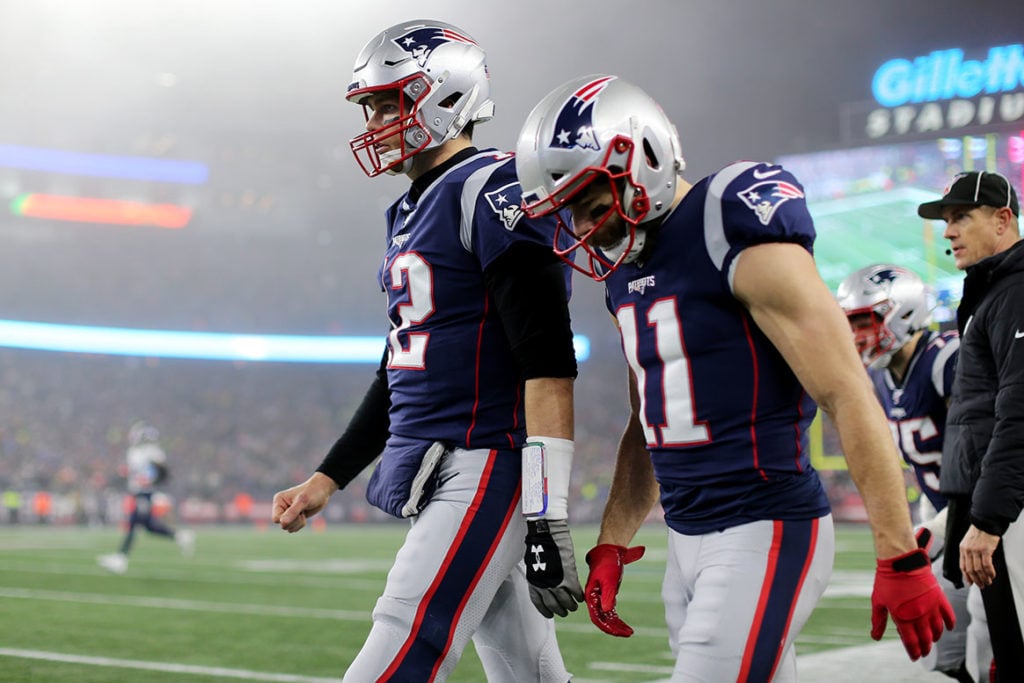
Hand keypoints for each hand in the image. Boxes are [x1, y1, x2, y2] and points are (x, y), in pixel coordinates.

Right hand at [271, 473, 337, 532]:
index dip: (287, 520)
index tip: (297, 512)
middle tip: (301, 511)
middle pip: (282, 525)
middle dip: (294, 521)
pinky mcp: (293, 517)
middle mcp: (281, 507)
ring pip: (288, 528)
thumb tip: (282, 523)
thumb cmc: (312, 492)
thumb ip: (292, 512)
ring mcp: (287, 513)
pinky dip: (300, 524)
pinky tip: (304, 515)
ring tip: (303, 512)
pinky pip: (293, 528)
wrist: (322, 491)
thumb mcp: (303, 501)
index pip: (276, 519)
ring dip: (298, 523)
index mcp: (279, 501)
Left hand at [524, 519, 583, 617]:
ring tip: (573, 606)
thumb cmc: (538, 544)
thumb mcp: (534, 564)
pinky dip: (579, 596)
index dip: (545, 610)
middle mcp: (544, 586)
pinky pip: (576, 592)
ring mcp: (557, 583)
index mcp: (533, 583)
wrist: (546, 534)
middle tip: (564, 611)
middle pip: (553, 605)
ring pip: (566, 602)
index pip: (539, 603)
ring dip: (570, 605)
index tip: (550, 614)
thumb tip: (544, 581)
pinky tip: (581, 597)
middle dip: (559, 610)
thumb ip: (539, 576)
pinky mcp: (569, 577)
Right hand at [584, 543, 644, 636]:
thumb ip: (607, 596)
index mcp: (591, 596)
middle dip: (614, 629)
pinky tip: (624, 625)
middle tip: (628, 634)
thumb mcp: (609, 580)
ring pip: (607, 617)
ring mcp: (601, 598)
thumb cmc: (608, 564)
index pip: (597, 617)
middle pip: (602, 619)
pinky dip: (617, 619)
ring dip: (617, 625)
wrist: (610, 552)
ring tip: (629, 632)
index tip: (618, 633)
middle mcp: (594, 599)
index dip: (607, 627)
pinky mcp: (607, 595)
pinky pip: (611, 611)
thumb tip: (607, 612)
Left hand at [870, 545, 954, 659]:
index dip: (913, 651)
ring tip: (933, 640)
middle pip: (926, 639)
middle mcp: (919, 615)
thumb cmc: (887, 580)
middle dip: (925, 648)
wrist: (900, 562)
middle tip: (924, 652)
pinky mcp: (939, 598)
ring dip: (936, 638)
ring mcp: (931, 607)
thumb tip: (875, 637)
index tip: (914, 656)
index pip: (911, 642)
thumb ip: (878, 621)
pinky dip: (950, 624)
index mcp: (903, 618)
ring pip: (938, 630)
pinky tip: (948, 628)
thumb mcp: (878, 602)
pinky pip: (949, 615)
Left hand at [959, 524, 999, 587]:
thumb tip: (972, 566)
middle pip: (970, 570)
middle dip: (976, 580)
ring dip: (984, 578)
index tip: (971, 583)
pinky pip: (987, 564)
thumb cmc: (978, 533)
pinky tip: (992, 575)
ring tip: (988, 582)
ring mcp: (976, 550)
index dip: (966, 576)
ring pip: (978, 569)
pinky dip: (990, 572)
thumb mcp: (968, 542)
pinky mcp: (985, 549)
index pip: (962, 566)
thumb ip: (969, 553)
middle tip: (982, 585)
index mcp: (962, 549)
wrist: (984, 523)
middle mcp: (967, 550)